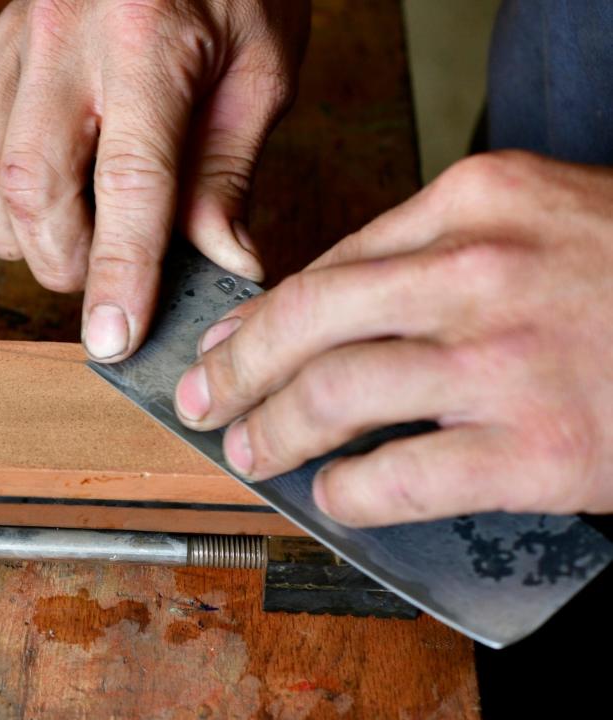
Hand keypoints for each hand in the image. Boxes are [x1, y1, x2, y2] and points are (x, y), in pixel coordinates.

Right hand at [0, 0, 307, 360]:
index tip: (115, 338)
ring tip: (60, 241)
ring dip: (12, 231)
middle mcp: (66, 38)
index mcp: (150, 44)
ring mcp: (14, 35)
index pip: (129, 185)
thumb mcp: (263, 69)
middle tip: (101, 281)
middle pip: (34, 185)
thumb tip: (222, 264)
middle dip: (64, 260)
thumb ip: (230, 169)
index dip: (121, 273)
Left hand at [174, 151, 612, 525]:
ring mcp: (509, 360)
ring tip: (248, 449)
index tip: (226, 343)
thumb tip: (319, 305)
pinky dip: (348, 491)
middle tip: (202, 400)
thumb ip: (434, 251)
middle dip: (236, 368)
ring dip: (273, 430)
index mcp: (479, 200)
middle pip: (311, 320)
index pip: (332, 262)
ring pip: (338, 395)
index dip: (262, 315)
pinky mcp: (540, 447)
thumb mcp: (543, 219)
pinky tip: (333, 495)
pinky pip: (400, 474)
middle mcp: (483, 270)